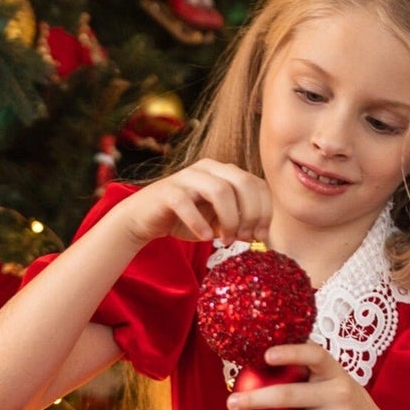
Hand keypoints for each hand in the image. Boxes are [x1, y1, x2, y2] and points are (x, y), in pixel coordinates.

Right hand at [119, 160, 271, 247]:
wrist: (145, 219)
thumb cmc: (184, 220)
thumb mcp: (217, 223)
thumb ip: (238, 224)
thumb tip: (260, 236)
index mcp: (224, 172)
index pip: (257, 184)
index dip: (265, 211)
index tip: (261, 236)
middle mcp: (208, 169)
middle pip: (243, 183)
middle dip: (250, 214)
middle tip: (244, 238)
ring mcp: (187, 177)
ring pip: (220, 190)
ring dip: (229, 219)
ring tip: (226, 241)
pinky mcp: (167, 191)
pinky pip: (187, 203)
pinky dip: (199, 222)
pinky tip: (205, 238)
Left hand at [227, 343, 385, 409]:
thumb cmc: (336, 400)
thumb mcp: (329, 380)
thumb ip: (302, 374)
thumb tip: (252, 370)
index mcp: (335, 371)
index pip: (315, 355)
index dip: (291, 353)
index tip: (266, 355)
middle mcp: (341, 393)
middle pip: (289, 395)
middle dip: (255, 399)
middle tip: (231, 403)